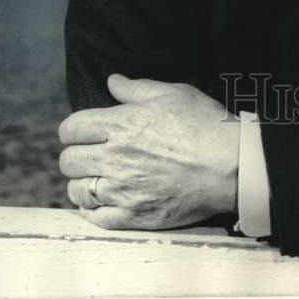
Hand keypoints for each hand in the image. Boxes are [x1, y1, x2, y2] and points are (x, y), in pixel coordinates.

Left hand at [58, 74, 239, 229]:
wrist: (229, 165)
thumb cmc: (204, 124)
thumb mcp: (173, 93)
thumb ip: (136, 88)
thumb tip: (112, 80)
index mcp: (120, 124)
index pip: (71, 128)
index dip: (73, 129)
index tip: (82, 132)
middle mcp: (114, 158)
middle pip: (68, 161)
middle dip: (76, 155)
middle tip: (92, 154)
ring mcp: (121, 190)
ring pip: (77, 191)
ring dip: (83, 183)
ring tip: (98, 178)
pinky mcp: (133, 216)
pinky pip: (95, 218)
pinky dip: (93, 209)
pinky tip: (104, 201)